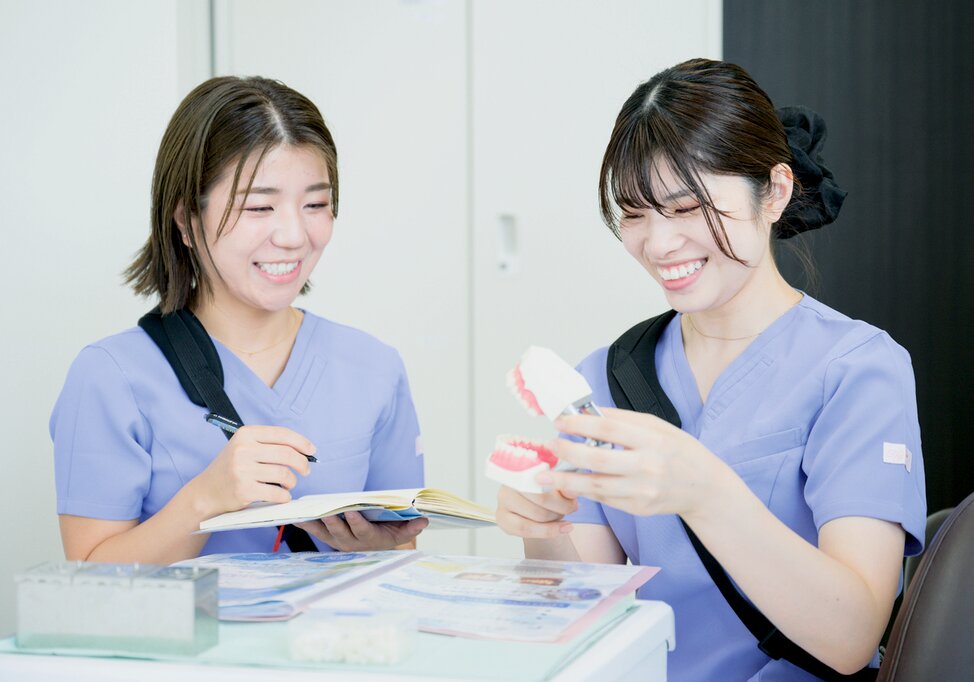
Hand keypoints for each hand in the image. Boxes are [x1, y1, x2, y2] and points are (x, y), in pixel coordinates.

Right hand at [191, 425, 314, 517]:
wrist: (206, 492)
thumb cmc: (231, 469)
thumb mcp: (244, 447)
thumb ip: (269, 444)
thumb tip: (305, 449)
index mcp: (246, 434)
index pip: (282, 434)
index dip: (301, 442)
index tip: (312, 450)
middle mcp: (243, 449)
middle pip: (287, 454)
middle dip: (302, 463)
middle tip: (306, 470)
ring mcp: (243, 470)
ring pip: (284, 474)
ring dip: (291, 482)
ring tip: (288, 484)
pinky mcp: (244, 490)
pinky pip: (277, 492)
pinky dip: (284, 496)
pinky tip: (282, 496)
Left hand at [294, 512, 428, 550]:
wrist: (376, 547)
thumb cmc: (389, 533)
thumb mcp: (403, 531)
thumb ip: (413, 526)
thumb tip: (424, 520)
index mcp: (371, 539)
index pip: (363, 531)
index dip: (356, 523)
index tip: (351, 511)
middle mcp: (352, 542)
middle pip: (340, 533)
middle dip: (333, 522)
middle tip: (326, 511)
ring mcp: (338, 541)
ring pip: (325, 533)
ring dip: (315, 524)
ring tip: (305, 513)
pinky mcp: (328, 537)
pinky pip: (314, 531)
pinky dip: (304, 525)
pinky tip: (293, 517)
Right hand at [495, 484, 578, 538]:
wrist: (539, 508)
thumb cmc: (548, 492)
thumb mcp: (560, 485)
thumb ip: (564, 486)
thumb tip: (571, 489)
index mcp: (522, 467)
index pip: (542, 479)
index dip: (560, 490)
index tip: (574, 498)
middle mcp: (508, 482)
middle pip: (539, 498)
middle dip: (561, 507)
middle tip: (572, 508)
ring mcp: (502, 500)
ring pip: (535, 516)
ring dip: (554, 519)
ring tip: (563, 517)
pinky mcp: (501, 518)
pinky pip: (526, 529)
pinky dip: (547, 532)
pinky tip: (560, 529)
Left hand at [540, 407, 732, 518]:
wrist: (704, 487)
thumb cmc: (679, 451)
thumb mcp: (658, 426)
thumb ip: (624, 419)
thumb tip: (589, 411)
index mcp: (653, 439)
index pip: (611, 428)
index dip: (582, 424)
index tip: (561, 422)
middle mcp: (648, 466)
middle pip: (600, 459)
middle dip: (570, 451)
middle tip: (551, 445)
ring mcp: (643, 490)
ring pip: (598, 486)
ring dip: (567, 480)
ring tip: (545, 476)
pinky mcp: (639, 508)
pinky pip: (606, 500)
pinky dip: (585, 492)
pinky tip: (569, 485)